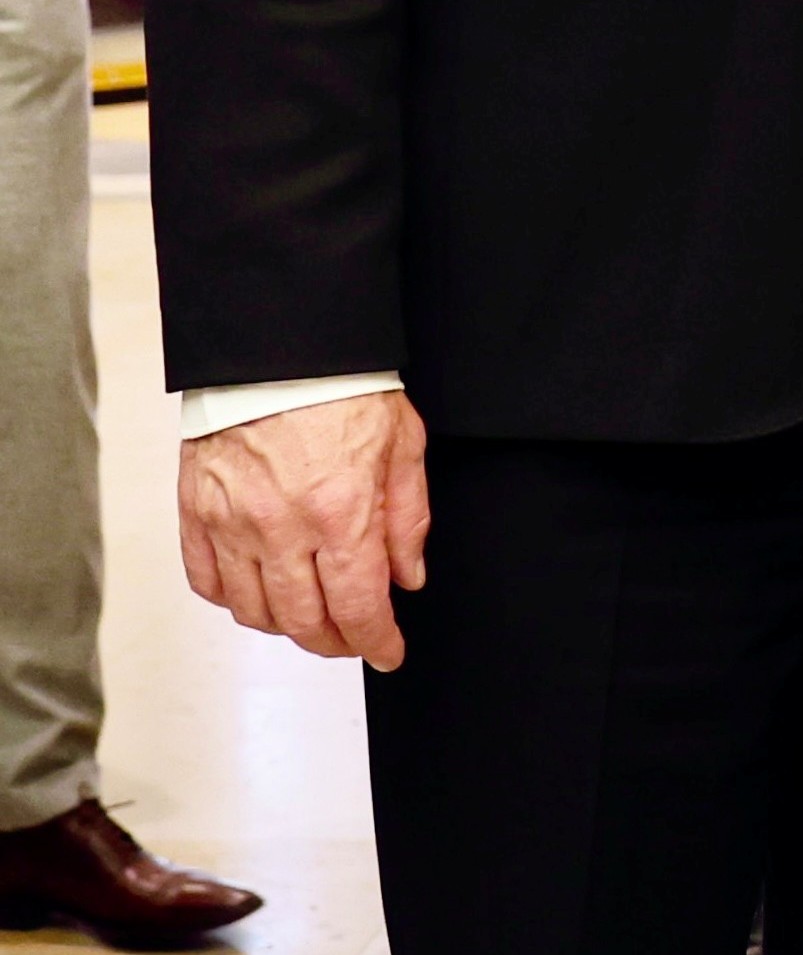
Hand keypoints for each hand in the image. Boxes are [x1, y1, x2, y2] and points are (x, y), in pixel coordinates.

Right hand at [178, 391, 429, 671]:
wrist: (280, 348)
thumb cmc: (347, 388)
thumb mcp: (404, 445)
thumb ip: (408, 517)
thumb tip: (407, 578)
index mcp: (341, 511)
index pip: (358, 606)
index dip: (376, 641)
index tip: (389, 652)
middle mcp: (282, 527)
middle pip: (303, 622)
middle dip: (335, 642)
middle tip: (353, 639)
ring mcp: (232, 524)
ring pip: (254, 612)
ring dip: (286, 627)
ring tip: (311, 617)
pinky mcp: (196, 514)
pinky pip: (208, 583)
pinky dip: (234, 601)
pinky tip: (259, 593)